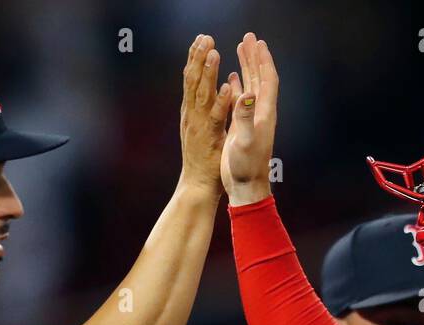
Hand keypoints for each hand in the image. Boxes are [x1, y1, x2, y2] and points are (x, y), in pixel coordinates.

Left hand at [179, 34, 234, 196]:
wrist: (197, 186)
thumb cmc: (214, 172)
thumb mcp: (224, 149)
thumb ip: (228, 120)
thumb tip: (234, 94)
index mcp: (207, 126)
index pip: (208, 95)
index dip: (211, 74)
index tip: (214, 54)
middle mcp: (194, 119)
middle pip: (196, 85)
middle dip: (202, 61)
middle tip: (207, 39)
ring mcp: (189, 118)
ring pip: (191, 85)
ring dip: (195, 62)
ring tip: (201, 41)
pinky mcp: (188, 119)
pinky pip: (190, 92)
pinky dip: (193, 74)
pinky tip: (195, 63)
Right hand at [222, 32, 278, 205]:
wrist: (246, 187)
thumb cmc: (246, 168)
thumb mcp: (244, 142)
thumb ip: (245, 118)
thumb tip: (247, 93)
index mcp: (264, 114)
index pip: (267, 81)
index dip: (263, 61)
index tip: (258, 43)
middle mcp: (261, 114)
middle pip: (260, 78)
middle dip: (255, 57)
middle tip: (249, 37)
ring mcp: (252, 120)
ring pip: (251, 86)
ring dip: (247, 67)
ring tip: (241, 48)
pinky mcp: (243, 126)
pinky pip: (242, 100)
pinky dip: (238, 84)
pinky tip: (232, 78)